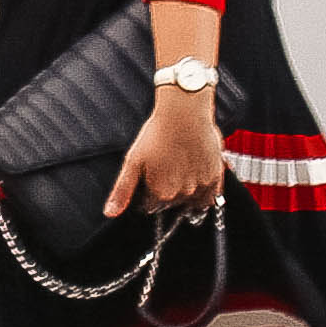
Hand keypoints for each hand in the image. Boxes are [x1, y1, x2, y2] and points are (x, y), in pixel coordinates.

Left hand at [109, 85, 226, 215]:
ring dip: (183, 192)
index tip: (148, 176)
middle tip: (164, 167)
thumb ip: (122, 191)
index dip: (146, 192)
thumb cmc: (157, 133)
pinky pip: (209, 198)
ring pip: (189, 202)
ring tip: (178, 168)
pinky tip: (194, 176)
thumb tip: (110, 213)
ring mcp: (201, 187)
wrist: (184, 113)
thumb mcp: (132, 161)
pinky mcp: (215, 178)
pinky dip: (202, 193)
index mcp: (162, 193)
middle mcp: (183, 194)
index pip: (150, 206)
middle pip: (170, 204)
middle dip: (164, 191)